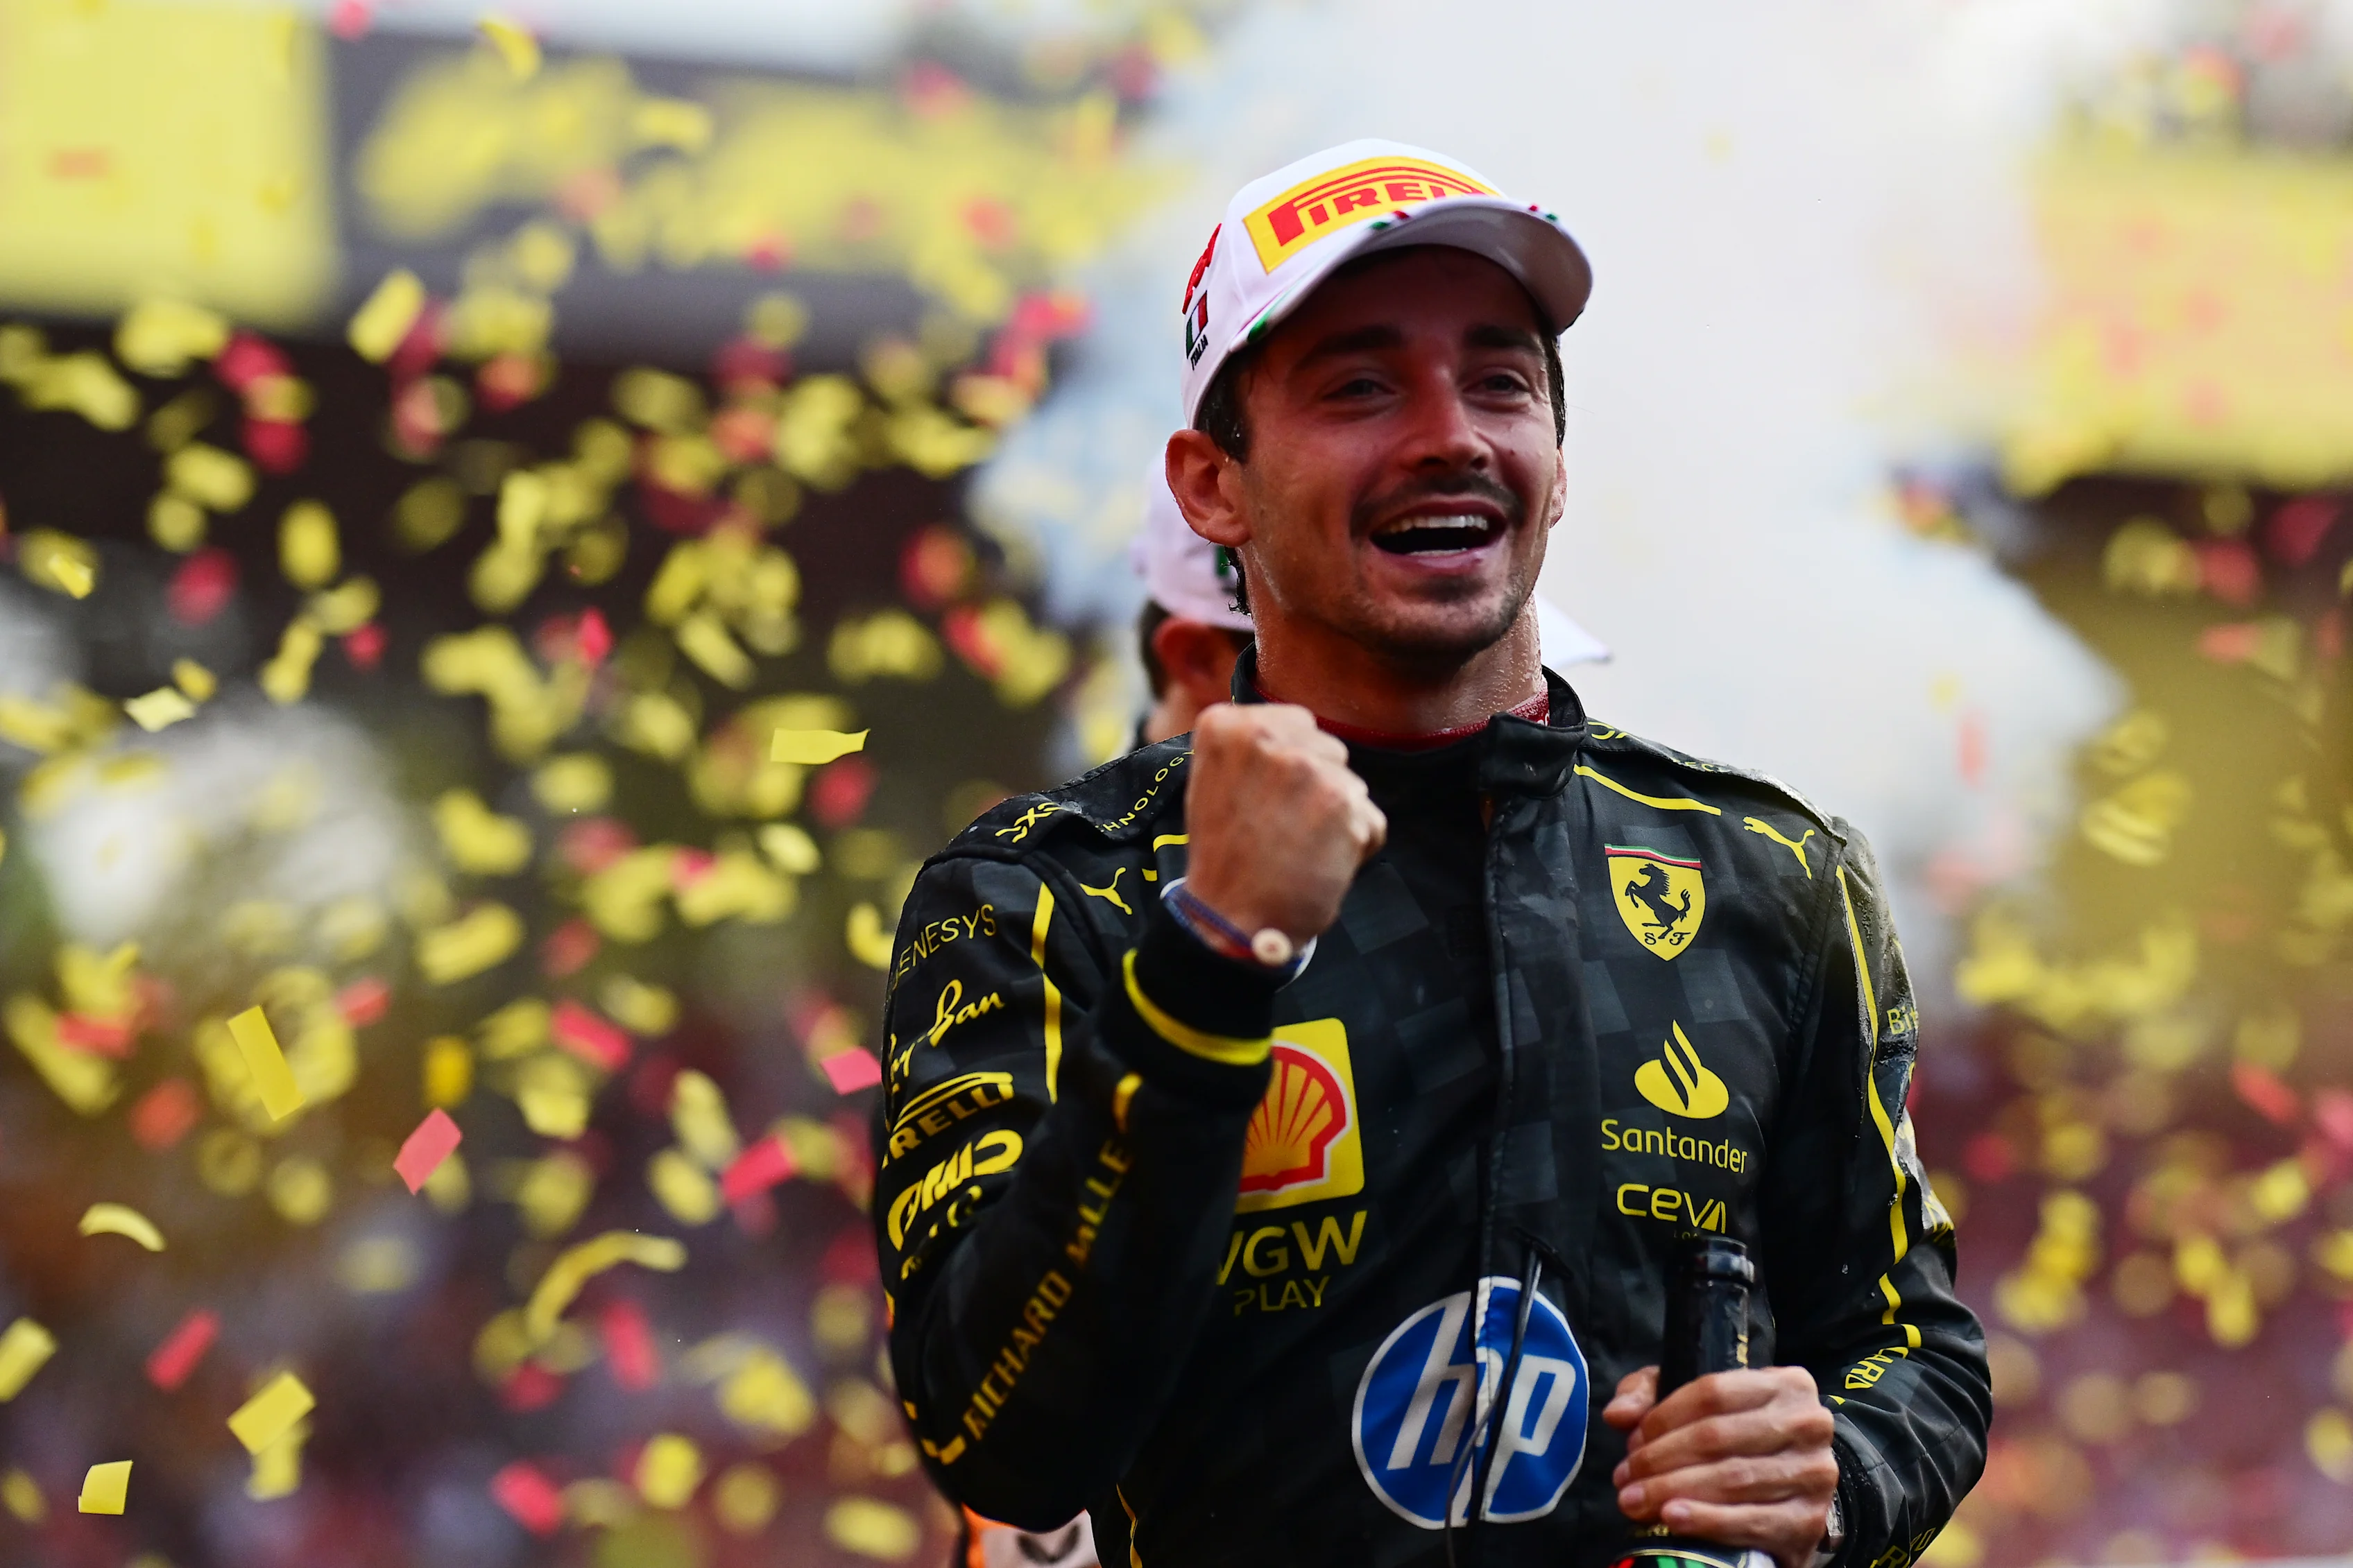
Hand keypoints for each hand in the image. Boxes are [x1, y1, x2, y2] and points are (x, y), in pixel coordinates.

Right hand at [1183, 704, 1384, 944]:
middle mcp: (1269, 739)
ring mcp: (1309, 771)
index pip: (1297, 721)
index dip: (1293, 761)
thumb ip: (1254, 746)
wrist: (1230, 919)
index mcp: (1227, 727)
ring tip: (1297, 847)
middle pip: (1328, 749)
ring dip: (1336, 816)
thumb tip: (1303, 729)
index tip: (1268, 794)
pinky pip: (1370, 820)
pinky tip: (1318, 864)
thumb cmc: (1225, 856)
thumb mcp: (1216, 781)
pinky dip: (1354, 846)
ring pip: (1351, 785)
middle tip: (1280, 824)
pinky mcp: (1344, 807)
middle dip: (1317, 785)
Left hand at [1604, 1366, 1838, 1567]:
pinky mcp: (1809, 1521)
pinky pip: (1751, 1520)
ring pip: (1731, 1479)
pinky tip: (1672, 1518)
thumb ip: (1650, 1395)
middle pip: (1717, 1437)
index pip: (1712, 1393)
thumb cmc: (1737, 1441)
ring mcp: (1814, 1474)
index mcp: (1786, 1384)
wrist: (1790, 1498)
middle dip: (1660, 1459)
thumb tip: (1617, 1415)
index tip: (1631, 1441)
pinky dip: (1706, 1520)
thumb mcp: (1694, 1404)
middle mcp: (1809, 1424)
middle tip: (1625, 1478)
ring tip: (1635, 1501)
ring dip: (1673, 1490)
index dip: (1663, 1418)